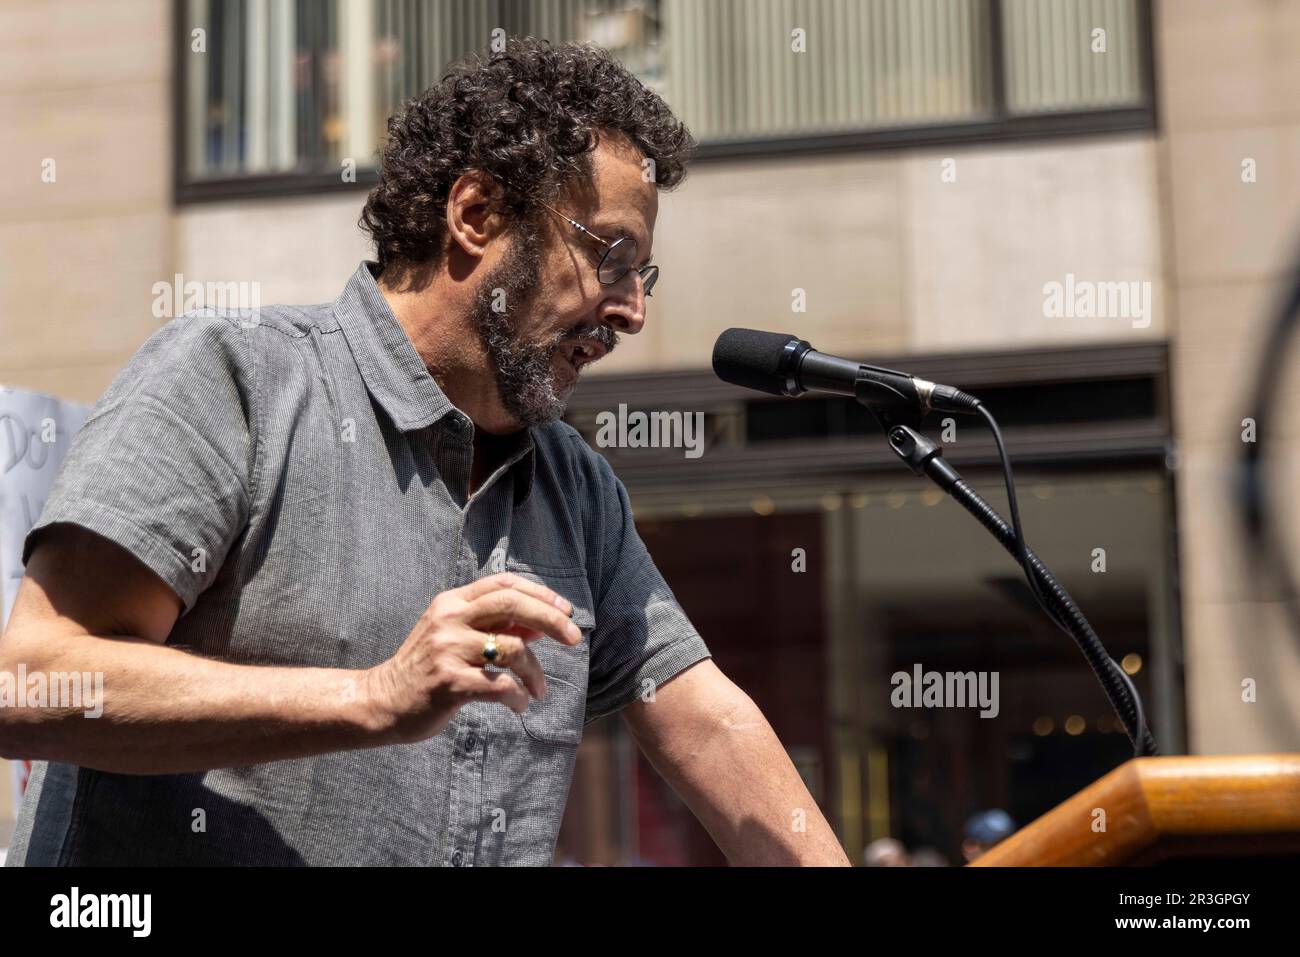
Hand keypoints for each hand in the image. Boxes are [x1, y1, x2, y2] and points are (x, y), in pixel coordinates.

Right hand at [363, 572, 581, 743]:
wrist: (382, 701)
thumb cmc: (427, 669)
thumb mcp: (455, 637)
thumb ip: (494, 627)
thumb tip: (541, 626)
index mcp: (453, 602)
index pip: (505, 584)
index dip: (541, 593)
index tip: (567, 610)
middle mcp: (450, 619)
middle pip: (512, 605)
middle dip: (552, 619)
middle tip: (575, 637)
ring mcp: (448, 650)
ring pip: (513, 649)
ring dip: (536, 673)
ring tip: (539, 690)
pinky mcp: (450, 683)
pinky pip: (501, 686)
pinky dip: (519, 697)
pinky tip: (520, 705)